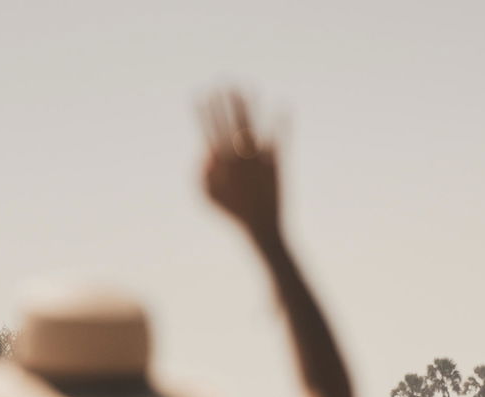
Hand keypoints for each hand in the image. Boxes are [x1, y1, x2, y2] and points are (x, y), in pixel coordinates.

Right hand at [201, 90, 280, 239]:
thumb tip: (205, 150)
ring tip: (246, 87)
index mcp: (220, 165)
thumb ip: (201, 173)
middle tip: (222, 82)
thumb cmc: (232, 213)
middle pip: (230, 123)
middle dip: (224, 102)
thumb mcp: (207, 196)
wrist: (261, 226)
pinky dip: (281, 122)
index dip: (205, 112)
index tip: (201, 95)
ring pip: (252, 125)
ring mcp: (258, 159)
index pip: (210, 131)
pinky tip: (283, 105)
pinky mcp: (276, 162)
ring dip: (248, 105)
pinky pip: (279, 138)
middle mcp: (238, 158)